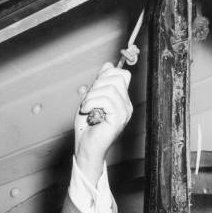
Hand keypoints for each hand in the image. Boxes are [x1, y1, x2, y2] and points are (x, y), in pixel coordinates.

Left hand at [74, 62, 132, 184]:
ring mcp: (124, 111)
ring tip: (85, 107)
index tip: (92, 87)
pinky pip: (106, 100)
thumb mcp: (90, 99)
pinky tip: (86, 111)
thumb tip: (108, 64)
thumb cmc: (86, 127)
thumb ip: (98, 84)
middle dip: (97, 83)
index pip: (122, 75)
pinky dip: (92, 102)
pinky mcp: (119, 118)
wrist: (85, 147)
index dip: (106, 74)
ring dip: (92, 95)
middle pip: (117, 77)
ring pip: (110, 88)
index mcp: (121, 99)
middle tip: (87, 99)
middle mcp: (126, 105)